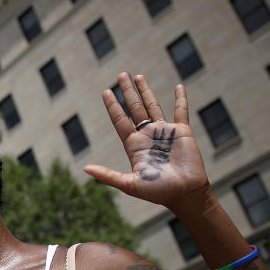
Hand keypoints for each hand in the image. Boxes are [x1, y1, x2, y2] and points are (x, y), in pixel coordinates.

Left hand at [84, 73, 210, 214]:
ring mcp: (164, 132)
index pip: (120, 120)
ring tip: (137, 76)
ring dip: (146, 90)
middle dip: (127, 92)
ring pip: (153, 106)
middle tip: (120, 75)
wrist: (184, 194)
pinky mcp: (182, 132)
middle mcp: (147, 136)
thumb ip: (108, 175)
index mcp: (134, 145)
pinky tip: (178, 86)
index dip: (112, 106)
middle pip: (134, 108)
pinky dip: (180, 98)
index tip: (105, 92)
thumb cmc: (157, 192)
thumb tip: (85, 168)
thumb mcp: (129, 184)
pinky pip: (180, 111)